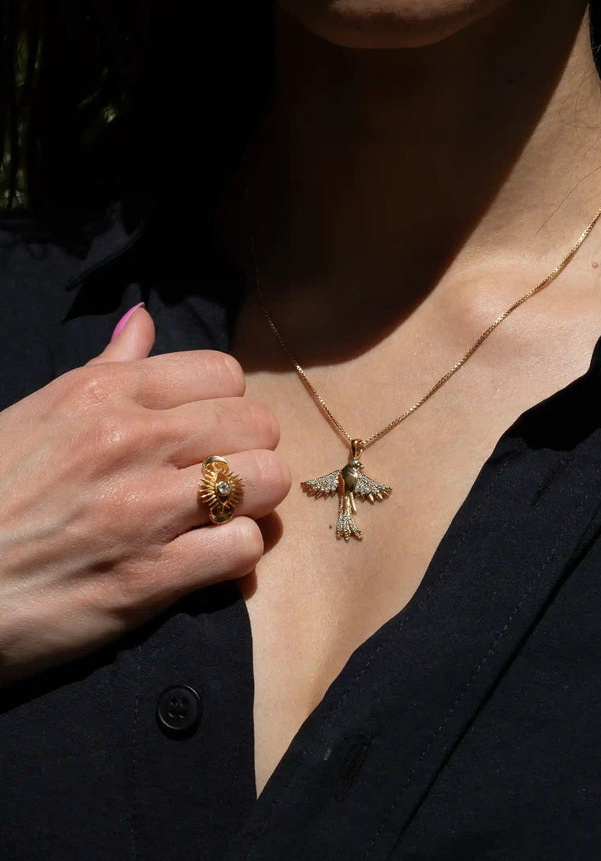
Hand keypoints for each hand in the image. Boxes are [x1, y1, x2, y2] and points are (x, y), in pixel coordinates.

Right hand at [0, 305, 289, 687]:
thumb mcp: (39, 411)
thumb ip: (106, 366)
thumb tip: (142, 318)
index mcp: (103, 391)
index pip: (224, 372)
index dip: (227, 403)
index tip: (209, 430)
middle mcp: (131, 439)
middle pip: (258, 423)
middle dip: (252, 449)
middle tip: (224, 475)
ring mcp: (144, 508)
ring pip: (266, 479)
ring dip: (255, 500)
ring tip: (224, 514)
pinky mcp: (150, 577)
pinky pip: (243, 547)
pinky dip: (236, 554)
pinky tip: (207, 558)